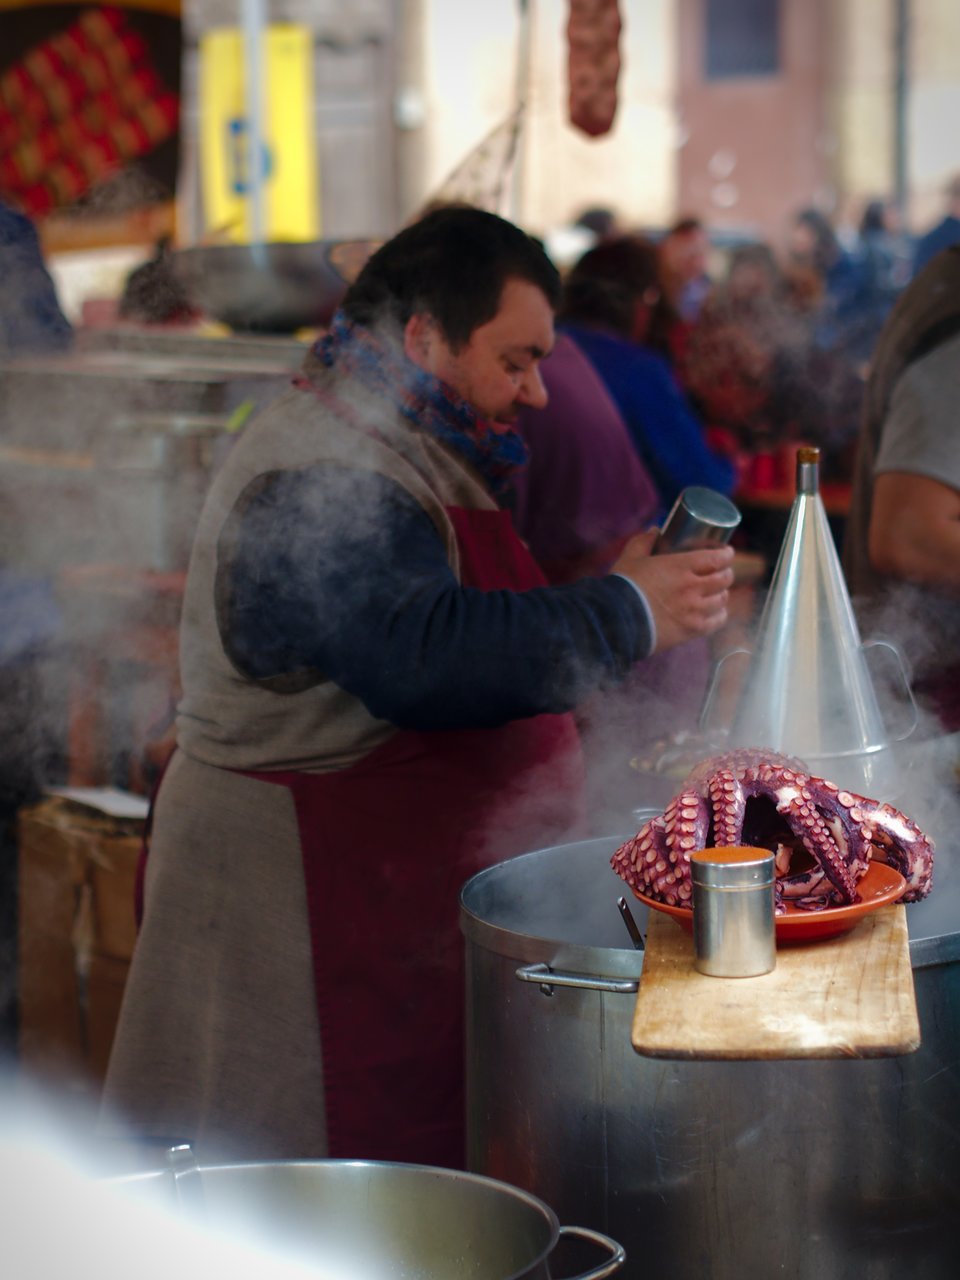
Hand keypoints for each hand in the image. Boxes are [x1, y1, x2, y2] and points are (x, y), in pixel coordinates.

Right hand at [611, 529, 734, 651]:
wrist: (616, 621)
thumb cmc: (623, 587)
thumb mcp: (630, 558)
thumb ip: (643, 541)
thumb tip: (655, 531)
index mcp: (680, 566)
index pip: (716, 558)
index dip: (726, 554)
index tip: (727, 552)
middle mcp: (692, 587)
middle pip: (724, 579)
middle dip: (726, 573)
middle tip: (722, 571)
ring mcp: (694, 610)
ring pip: (722, 599)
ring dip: (722, 593)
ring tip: (717, 592)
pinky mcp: (691, 630)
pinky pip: (717, 621)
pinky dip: (719, 615)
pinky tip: (715, 612)